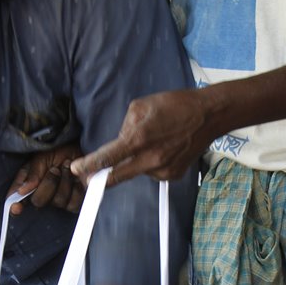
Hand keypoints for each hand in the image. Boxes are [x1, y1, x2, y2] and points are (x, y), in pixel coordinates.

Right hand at [9, 144, 84, 215]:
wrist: (76, 149)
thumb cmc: (56, 152)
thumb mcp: (40, 158)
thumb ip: (31, 174)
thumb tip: (22, 190)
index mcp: (28, 186)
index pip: (17, 202)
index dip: (16, 207)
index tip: (17, 208)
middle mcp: (41, 196)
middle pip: (39, 201)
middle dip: (48, 183)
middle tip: (55, 169)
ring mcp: (57, 200)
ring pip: (58, 202)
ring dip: (64, 181)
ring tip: (66, 168)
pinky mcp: (73, 202)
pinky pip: (73, 204)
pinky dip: (76, 188)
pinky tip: (75, 178)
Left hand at [71, 88, 216, 185]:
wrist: (209, 116)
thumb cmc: (176, 105)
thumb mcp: (141, 106)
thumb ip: (125, 127)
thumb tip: (119, 142)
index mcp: (139, 139)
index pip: (107, 158)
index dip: (89, 166)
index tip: (77, 170)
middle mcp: (150, 159)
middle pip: (117, 177)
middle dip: (100, 179)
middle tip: (88, 178)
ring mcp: (163, 170)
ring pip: (137, 171)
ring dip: (134, 161)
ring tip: (153, 141)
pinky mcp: (173, 175)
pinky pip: (152, 171)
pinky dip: (150, 163)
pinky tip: (163, 148)